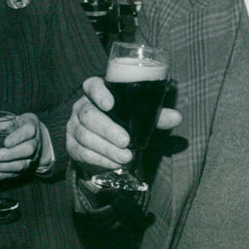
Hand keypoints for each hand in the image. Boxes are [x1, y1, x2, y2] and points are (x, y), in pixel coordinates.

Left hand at [0, 113, 42, 179]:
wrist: (31, 137)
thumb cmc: (16, 126)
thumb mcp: (10, 120)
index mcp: (31, 126)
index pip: (28, 131)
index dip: (17, 138)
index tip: (6, 143)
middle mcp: (35, 142)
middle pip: (27, 150)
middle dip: (8, 155)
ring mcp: (32, 157)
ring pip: (21, 165)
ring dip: (1, 167)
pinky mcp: (26, 168)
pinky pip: (15, 174)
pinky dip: (0, 175)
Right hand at [66, 76, 181, 172]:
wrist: (101, 141)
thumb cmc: (121, 121)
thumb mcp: (138, 115)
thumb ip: (155, 115)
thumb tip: (177, 117)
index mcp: (96, 92)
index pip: (92, 85)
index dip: (99, 93)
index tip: (110, 104)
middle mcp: (81, 107)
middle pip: (88, 115)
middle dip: (107, 130)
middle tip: (125, 142)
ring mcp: (73, 126)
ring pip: (85, 136)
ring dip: (106, 148)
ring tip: (125, 158)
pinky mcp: (71, 145)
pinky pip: (81, 152)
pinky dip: (98, 159)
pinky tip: (113, 164)